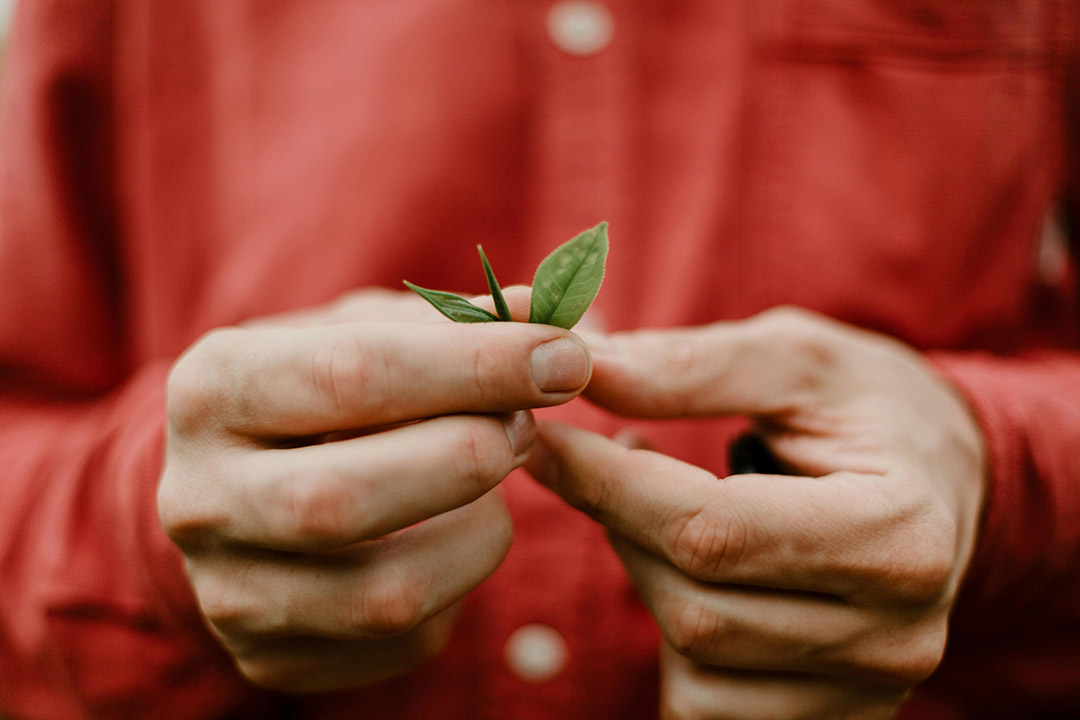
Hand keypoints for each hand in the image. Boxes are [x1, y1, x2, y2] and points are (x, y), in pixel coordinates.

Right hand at [158, 288, 590, 690]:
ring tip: (493, 482)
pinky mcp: (273, 658)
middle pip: (345, 499)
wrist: (249, 486)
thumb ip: (457, 325)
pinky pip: (405, 638)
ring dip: (478, 531)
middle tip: (526, 424)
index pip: (352, 375)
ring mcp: (230, 592)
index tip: (563, 356)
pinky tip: (455, 534)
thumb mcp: (371, 333)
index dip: (474, 367)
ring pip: (385, 594)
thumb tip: (562, 318)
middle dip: (468, 457)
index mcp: (212, 389)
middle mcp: (199, 497)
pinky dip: (461, 582)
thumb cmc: (325, 392)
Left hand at [526, 307, 985, 719]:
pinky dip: (672, 634)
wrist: (945, 478)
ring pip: (693, 662)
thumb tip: (580, 369)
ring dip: (642, 576)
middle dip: (619, 527)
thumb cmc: (870, 407)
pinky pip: (708, 704)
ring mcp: (866, 688)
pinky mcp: (834, 715)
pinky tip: (681, 566)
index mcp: (898, 533)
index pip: (713, 530)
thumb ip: (692, 366)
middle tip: (595, 462)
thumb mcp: (796, 359)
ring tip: (652, 505)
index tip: (544, 439)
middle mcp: (895, 633)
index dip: (607, 484)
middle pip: (693, 606)